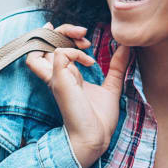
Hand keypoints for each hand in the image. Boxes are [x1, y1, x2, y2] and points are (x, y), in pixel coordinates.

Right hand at [26, 22, 130, 167]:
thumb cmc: (100, 119)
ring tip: (82, 40)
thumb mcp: (112, 86)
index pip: (51, 47)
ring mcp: (56, 77)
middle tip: (84, 33)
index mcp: (65, 75)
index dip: (63, 35)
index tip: (86, 40)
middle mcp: (56, 74)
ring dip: (61, 36)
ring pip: (41, 45)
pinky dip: (74, 52)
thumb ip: (116, 67)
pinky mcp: (59, 81)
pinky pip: (60, 54)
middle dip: (62, 29)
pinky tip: (89, 62)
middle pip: (42, 41)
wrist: (96, 137)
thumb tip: (126, 48)